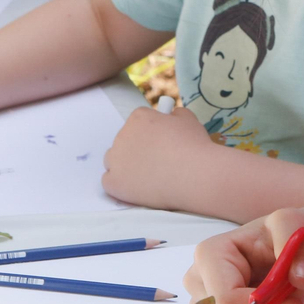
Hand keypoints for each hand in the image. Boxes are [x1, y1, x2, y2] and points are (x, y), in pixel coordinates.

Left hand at [100, 105, 215, 209]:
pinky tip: (136, 188)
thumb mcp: (189, 120)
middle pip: (124, 142)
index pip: (137, 123)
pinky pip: (109, 182)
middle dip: (137, 150)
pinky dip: (121, 185)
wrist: (194, 175)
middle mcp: (122, 135)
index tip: (161, 145)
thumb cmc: (194, 146)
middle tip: (156, 162)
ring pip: (113, 161)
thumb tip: (170, 117)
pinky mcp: (113, 182)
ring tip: (146, 177)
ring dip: (125, 166)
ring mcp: (115, 160)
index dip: (149, 134)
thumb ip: (175, 115)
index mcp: (139, 118)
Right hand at [183, 206, 303, 303]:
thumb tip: (303, 280)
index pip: (225, 300)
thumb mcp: (295, 227)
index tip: (291, 303)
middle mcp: (200, 280)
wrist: (297, 246)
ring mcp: (206, 302)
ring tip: (286, 300)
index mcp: (210, 254)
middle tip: (292, 302)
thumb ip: (299, 253)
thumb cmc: (288, 233)